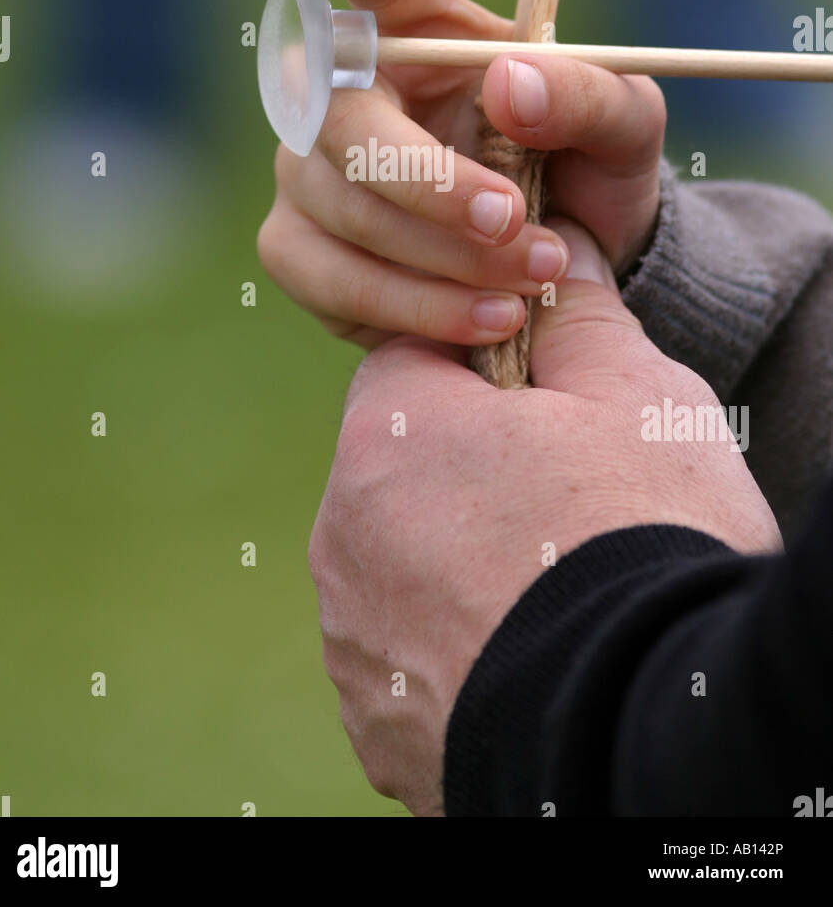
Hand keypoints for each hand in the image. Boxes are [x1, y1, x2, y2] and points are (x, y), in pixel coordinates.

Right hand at [258, 0, 664, 347]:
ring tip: (535, 279)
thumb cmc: (585, 167)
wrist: (569, 268)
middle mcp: (347, 93)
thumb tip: (511, 85)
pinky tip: (488, 321)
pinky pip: (333, 282)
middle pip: (340, 118)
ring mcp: (310, 173)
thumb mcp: (624, 125)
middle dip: (427, 179)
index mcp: (424, 31)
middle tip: (511, 217)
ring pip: (341, 209)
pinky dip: (414, 309)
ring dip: (440, 256)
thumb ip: (585, 93)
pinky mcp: (302, 253)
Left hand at [308, 221, 780, 815]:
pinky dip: (459, 651)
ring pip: (404, 564)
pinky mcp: (377, 725)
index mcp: (387, 429)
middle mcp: (340, 531)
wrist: (643, 725)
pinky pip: (410, 659)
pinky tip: (532, 656)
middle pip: (406, 466)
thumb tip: (555, 257)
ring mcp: (351, 637)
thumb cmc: (639, 535)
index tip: (556, 407)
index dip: (493, 374)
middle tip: (571, 505)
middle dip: (474, 473)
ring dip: (461, 566)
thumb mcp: (634, 394)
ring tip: (557, 590)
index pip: (418, 359)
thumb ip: (579, 312)